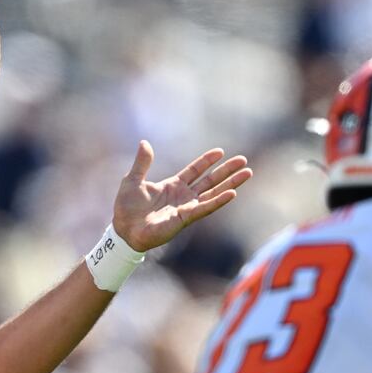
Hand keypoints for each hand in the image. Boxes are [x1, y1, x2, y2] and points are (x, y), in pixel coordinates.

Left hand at [112, 141, 250, 251]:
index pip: (195, 170)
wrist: (124, 229)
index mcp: (173, 185)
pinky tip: (232, 193)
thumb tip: (144, 142)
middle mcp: (183, 196)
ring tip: (247, 173)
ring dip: (230, 183)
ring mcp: (186, 207)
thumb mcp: (133, 180)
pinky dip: (219, 200)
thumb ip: (142, 163)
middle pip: (210, 180)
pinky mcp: (185, 218)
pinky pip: (206, 207)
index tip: (220, 151)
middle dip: (226, 170)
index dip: (207, 161)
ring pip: (214, 193)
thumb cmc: (127, 208)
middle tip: (243, 161)